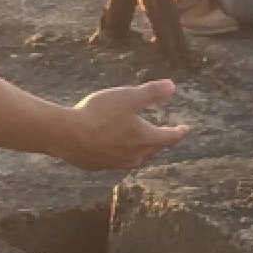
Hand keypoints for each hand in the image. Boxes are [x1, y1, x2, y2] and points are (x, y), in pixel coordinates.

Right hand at [58, 81, 190, 170]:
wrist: (68, 135)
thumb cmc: (99, 113)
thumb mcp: (128, 96)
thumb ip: (151, 92)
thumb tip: (172, 86)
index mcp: (144, 138)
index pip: (169, 137)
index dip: (179, 132)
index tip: (184, 129)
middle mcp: (133, 154)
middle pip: (153, 149)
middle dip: (160, 141)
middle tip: (163, 135)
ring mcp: (115, 162)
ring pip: (135, 158)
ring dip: (141, 150)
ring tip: (140, 144)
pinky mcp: (98, 165)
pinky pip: (115, 161)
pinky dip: (120, 153)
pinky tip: (112, 148)